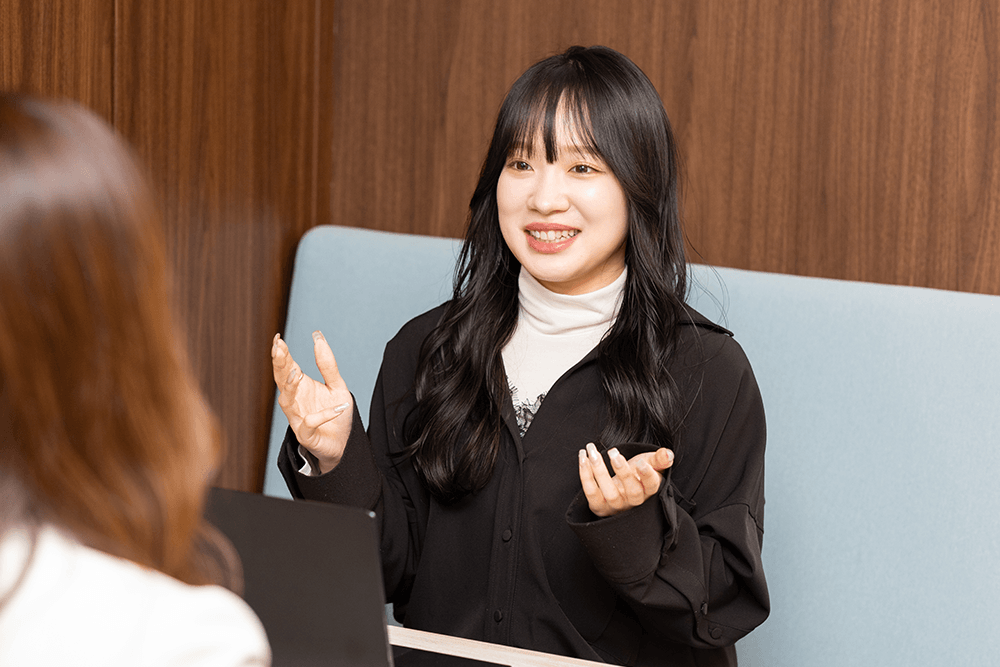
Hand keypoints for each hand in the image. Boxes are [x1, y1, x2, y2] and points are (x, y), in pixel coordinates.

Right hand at [271, 331, 353, 473]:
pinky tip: (337, 408)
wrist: (343, 443)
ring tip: (296, 373)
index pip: (286, 367)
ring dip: (289, 388)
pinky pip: (310, 425)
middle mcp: (295, 402)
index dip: (281, 354)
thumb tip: (318, 337)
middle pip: (282, 381)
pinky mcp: (307, 436)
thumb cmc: (337, 414)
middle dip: (279, 365)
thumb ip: (327, 364)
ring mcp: (298, 419)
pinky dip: (322, 416)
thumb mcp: (337, 385)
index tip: (278, 339)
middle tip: (278, 349)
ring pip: (287, 402)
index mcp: (300, 387)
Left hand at [578, 443, 673, 516]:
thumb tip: (668, 454)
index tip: (640, 462)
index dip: (647, 474)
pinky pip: (590, 493)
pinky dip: (585, 475)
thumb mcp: (650, 464)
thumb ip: (659, 459)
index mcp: (648, 490)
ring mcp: (615, 506)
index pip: (652, 485)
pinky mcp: (599, 506)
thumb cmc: (637, 474)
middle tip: (613, 452)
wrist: (620, 488)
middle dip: (622, 471)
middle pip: (632, 491)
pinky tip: (583, 457)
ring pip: (609, 492)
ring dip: (599, 470)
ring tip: (592, 451)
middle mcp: (633, 501)